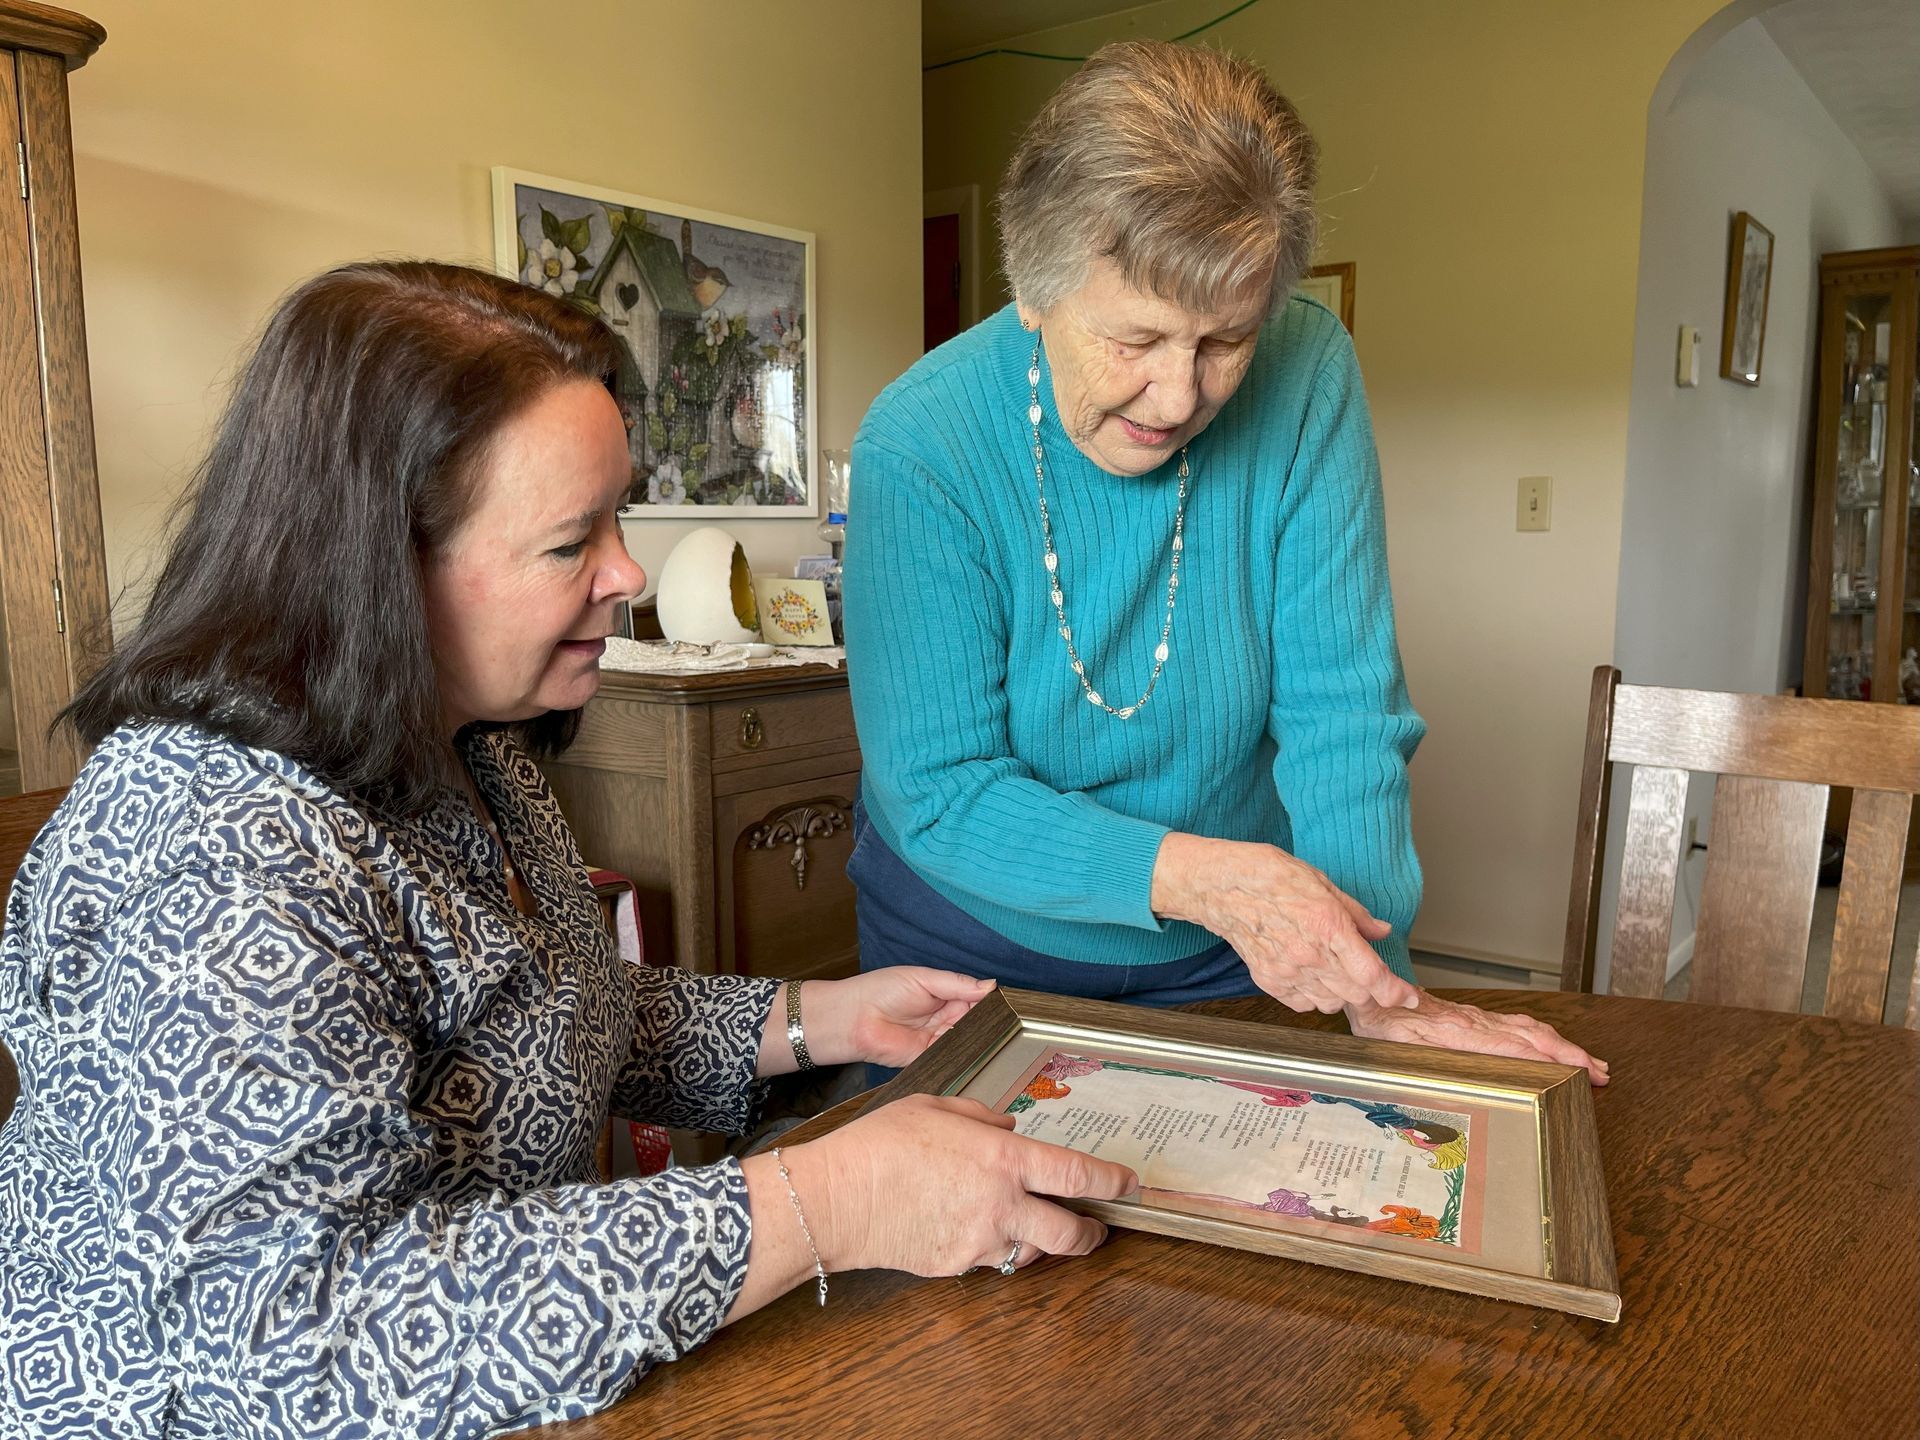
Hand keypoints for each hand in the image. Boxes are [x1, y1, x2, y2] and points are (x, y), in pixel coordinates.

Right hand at [792, 1092, 1138, 1276]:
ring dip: (1037, 1242)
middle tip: (1095, 1227)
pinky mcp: (954, 1267)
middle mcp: (1000, 1206)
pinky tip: (970, 1226)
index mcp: (1002, 1159)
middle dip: (1091, 1234)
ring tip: (1025, 1222)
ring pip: (1029, 1253)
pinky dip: (990, 1246)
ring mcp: (978, 1242)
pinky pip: (987, 1259)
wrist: (837, 1197)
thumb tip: (1007, 1128)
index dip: (1113, 1183)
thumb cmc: (881, 1144)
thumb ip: (982, 1118)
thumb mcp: (937, 1108)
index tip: (1130, 1185)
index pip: (1077, 1175)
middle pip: (1070, 1235)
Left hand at [793, 969, 995, 1069]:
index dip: (991, 1000)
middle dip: (989, 1021)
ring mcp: (939, 1039)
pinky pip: (954, 1057)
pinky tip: (974, 1048)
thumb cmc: (881, 990)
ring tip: (992, 1034)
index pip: (977, 998)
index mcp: (945, 994)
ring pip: (969, 1040)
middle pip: (978, 1021)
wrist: (853, 1018)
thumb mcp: (924, 978)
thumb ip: (958, 984)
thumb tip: (991, 985)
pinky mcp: (931, 1058)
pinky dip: (964, 1054)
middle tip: (1007, 1021)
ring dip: (978, 1038)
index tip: (1010, 1003)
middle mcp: (945, 1017)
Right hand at [1150, 833, 1416, 1013]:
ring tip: (1335, 971)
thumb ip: (1356, 914)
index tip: (1406, 995)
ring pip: (1332, 1004)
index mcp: (1328, 925)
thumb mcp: (1322, 882)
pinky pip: (1303, 1005)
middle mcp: (1309, 954)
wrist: (1222, 885)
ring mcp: (1286, 971)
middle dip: (1371, 989)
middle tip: (1368, 973)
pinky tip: (1311, 975)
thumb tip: (1381, 931)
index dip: (1396, 992)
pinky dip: (1314, 996)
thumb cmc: (1269, 875)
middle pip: (1357, 995)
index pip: (1373, 975)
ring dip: (1343, 994)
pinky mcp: (1268, 980)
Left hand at [1346, 992, 1609, 1084]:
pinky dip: (1544, 1037)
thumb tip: (1447, 1055)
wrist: (1372, 994)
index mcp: (1459, 1031)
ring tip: (1591, 1063)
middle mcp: (1475, 1022)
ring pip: (1531, 1029)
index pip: (1516, 1047)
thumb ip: (1421, 1049)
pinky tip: (1555, 1046)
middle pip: (1534, 1037)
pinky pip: (1518, 1026)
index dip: (1551, 1059)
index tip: (1579, 1072)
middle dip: (1572, 1055)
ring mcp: (1477, 1018)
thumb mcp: (1394, 1042)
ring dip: (1564, 1046)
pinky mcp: (1474, 1018)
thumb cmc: (1379, 1021)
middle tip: (1601, 1073)